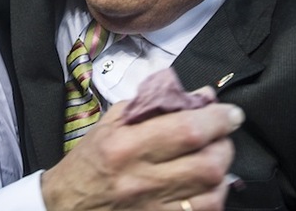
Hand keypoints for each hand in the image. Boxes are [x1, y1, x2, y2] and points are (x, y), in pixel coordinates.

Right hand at [41, 91, 243, 210]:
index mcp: (126, 146)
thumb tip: (199, 95)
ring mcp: (152, 210)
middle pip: (207, 165)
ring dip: (221, 173)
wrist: (65, 207)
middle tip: (222, 136)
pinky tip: (207, 186)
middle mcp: (141, 180)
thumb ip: (153, 105)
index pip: (187, 129)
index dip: (217, 119)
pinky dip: (213, 197)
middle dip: (224, 145)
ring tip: (214, 159)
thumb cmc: (89, 160)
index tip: (231, 113)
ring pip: (211, 194)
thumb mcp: (111, 123)